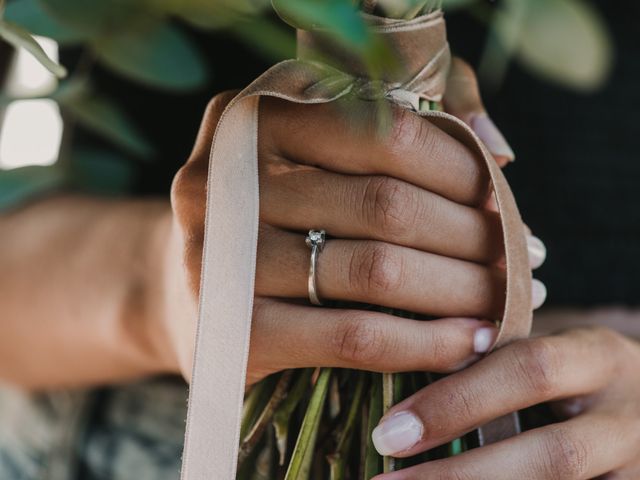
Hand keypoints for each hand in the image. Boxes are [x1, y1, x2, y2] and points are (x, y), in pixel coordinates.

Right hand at [168, 58, 545, 383]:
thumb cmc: (274, 216)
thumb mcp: (311, 152)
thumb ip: (399, 124)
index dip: (460, 167)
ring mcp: (222, 260)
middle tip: (521, 258)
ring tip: (507, 299)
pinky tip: (470, 342)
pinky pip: (357, 336)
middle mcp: (225, 182)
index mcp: (251, 121)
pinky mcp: (236, 331)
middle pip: (386, 205)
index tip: (504, 199)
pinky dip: (426, 342)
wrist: (188, 291)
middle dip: (473, 235)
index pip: (384, 132)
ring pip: (378, 271)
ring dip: (462, 290)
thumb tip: (495, 145)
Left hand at [371, 326, 639, 478]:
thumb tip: (407, 389)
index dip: (457, 402)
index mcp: (598, 356)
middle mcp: (627, 416)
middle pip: (554, 454)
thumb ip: (498, 363)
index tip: (390, 430)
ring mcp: (637, 464)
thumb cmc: (578, 373)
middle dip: (462, 475)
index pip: (528, 369)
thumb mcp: (552, 351)